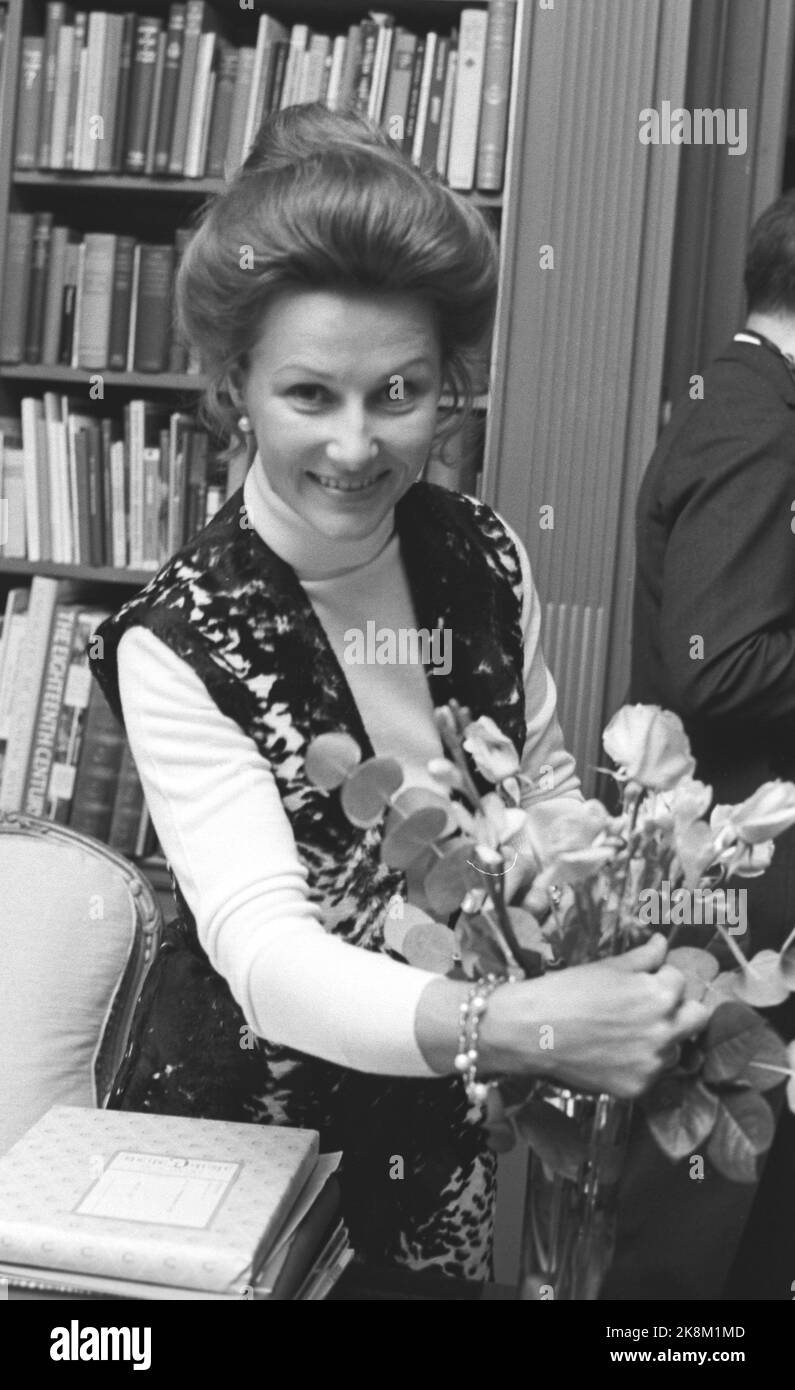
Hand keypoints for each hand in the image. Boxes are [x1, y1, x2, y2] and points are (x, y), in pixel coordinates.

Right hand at [481, 934, 709, 1097]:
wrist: (529, 1031)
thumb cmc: (565, 991)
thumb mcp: (607, 967)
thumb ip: (643, 957)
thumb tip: (661, 943)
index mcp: (660, 994)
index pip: (681, 979)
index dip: (661, 976)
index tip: (644, 979)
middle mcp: (665, 1030)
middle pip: (697, 1017)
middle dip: (680, 1007)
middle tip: (652, 1005)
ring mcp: (652, 1063)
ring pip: (677, 1047)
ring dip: (662, 1038)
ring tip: (628, 1031)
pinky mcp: (637, 1087)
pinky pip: (652, 1072)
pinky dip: (639, 1063)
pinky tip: (613, 1052)